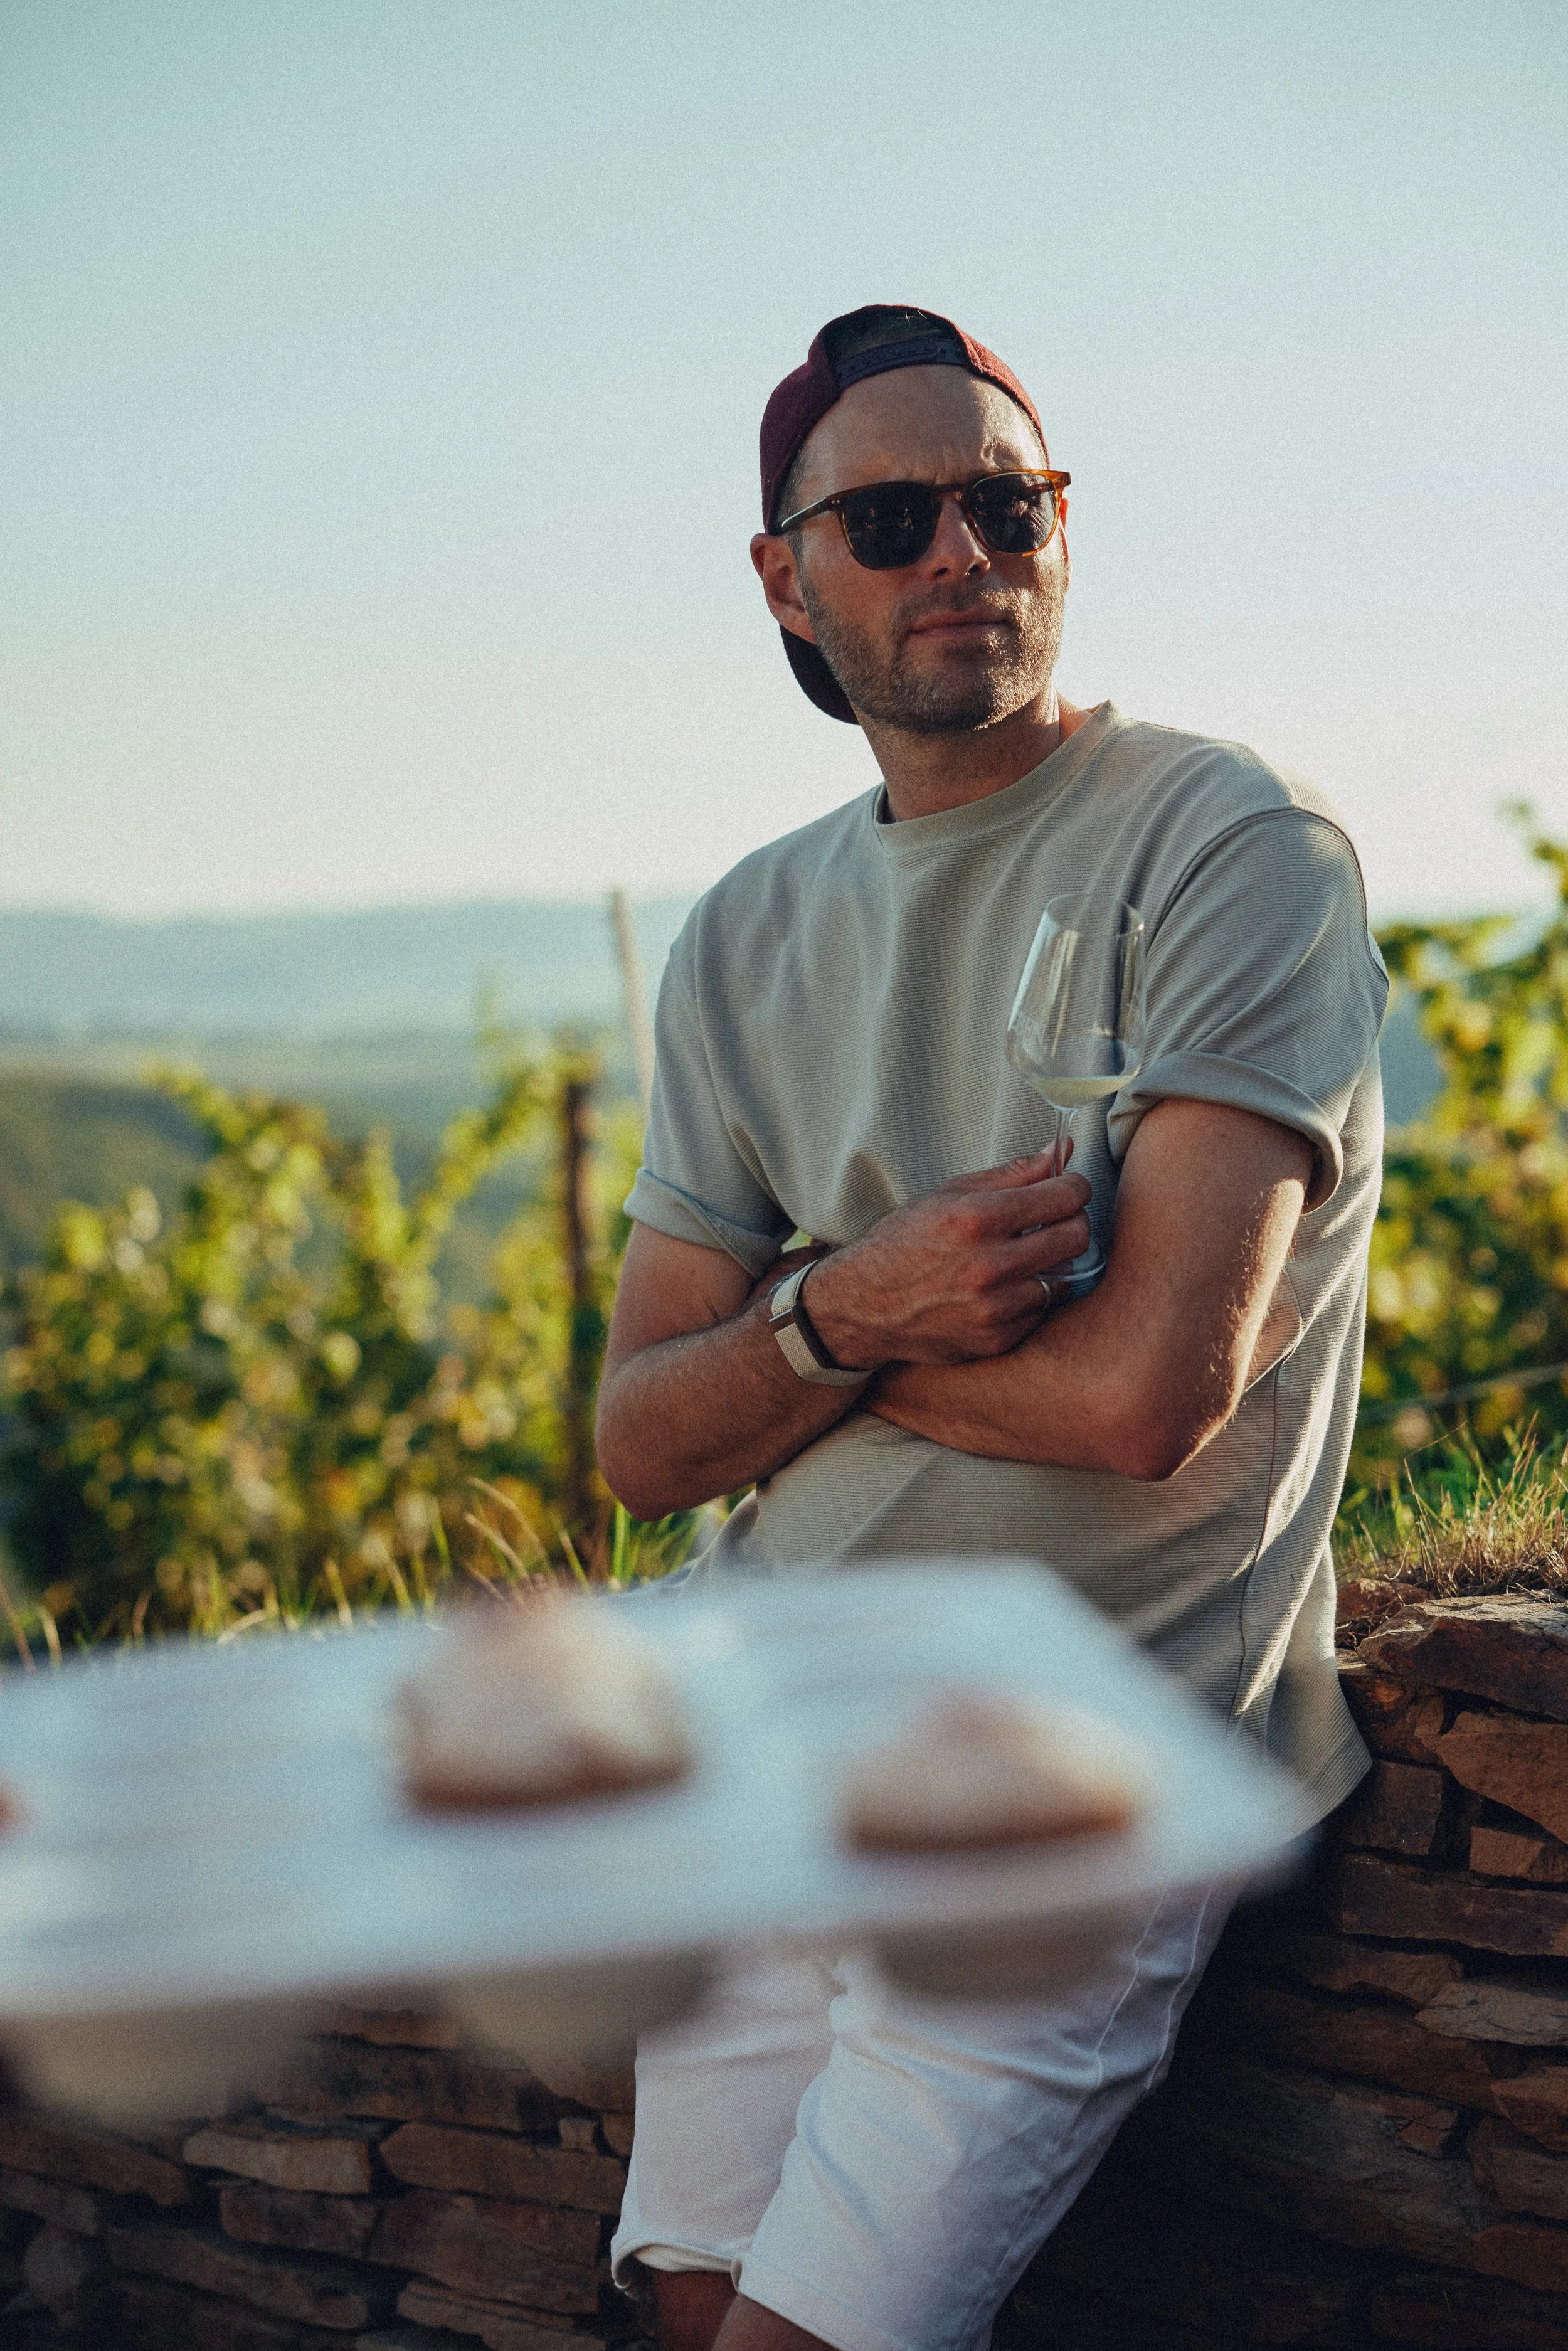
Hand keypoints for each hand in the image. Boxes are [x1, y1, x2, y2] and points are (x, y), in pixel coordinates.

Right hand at [796, 1151, 1090, 1371]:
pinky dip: (1028, 1297)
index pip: (1064, 1197)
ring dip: (1048, 1263)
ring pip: (1062, 1276)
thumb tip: (1059, 1151)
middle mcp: (989, 1266)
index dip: (1075, 1187)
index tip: (1070, 1188)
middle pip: (1075, 1237)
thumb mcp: (947, 1194)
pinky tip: (1001, 1288)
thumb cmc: (903, 1242)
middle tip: (1052, 1220)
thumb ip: (1010, 1174)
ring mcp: (995, 1309)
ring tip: (1019, 1256)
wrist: (862, 1306)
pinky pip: (1039, 1311)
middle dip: (1071, 1222)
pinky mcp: (996, 1340)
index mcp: (976, 1219)